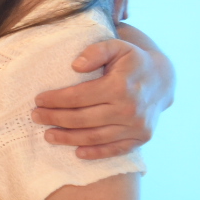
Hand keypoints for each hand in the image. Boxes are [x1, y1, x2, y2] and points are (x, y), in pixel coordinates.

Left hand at [34, 36, 171, 157]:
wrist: (163, 79)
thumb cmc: (133, 61)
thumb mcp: (116, 46)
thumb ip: (96, 51)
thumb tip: (75, 65)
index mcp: (120, 86)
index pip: (78, 97)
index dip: (55, 100)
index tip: (39, 100)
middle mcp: (129, 109)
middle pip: (82, 119)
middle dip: (54, 119)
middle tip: (36, 117)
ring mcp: (136, 126)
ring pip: (94, 137)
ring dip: (68, 138)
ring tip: (48, 136)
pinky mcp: (141, 138)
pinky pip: (114, 149)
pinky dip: (95, 153)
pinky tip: (77, 152)